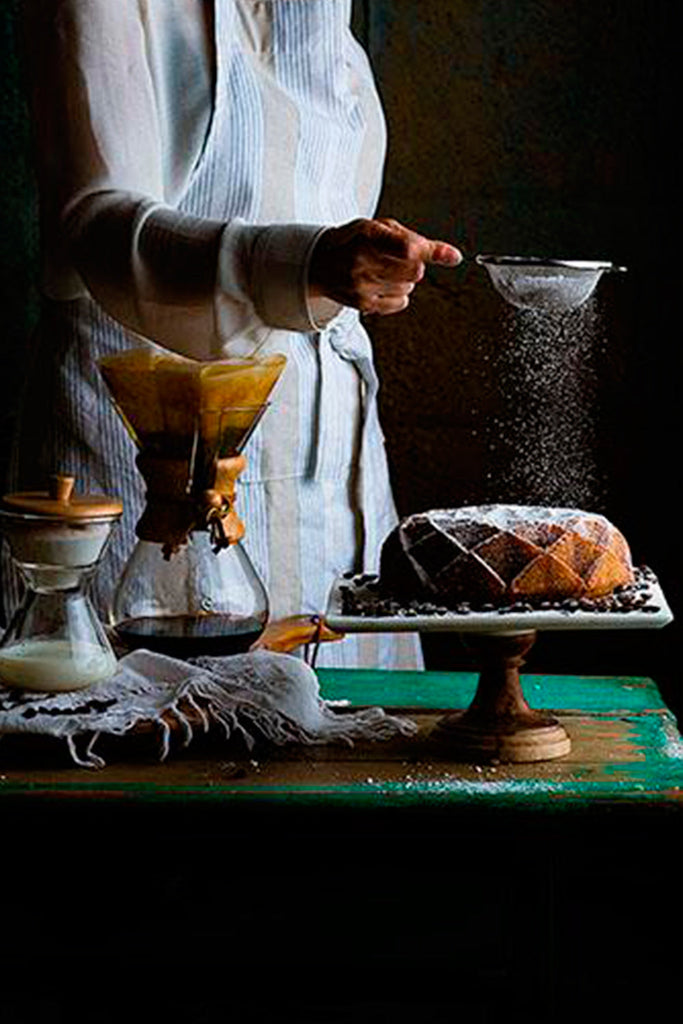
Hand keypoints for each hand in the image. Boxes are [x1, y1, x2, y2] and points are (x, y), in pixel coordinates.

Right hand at [308, 217, 461, 315]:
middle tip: (398, 258)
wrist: (319, 263)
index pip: (408, 247)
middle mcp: (361, 261)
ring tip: (385, 270)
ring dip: (404, 280)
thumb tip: (454, 257)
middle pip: (415, 270)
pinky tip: (383, 284)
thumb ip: (418, 240)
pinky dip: (399, 294)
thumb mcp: (381, 228)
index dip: (430, 251)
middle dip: (414, 264)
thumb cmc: (354, 241)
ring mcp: (361, 285)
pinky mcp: (362, 303)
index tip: (451, 256)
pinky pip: (401, 302)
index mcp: (367, 236)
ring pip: (409, 287)